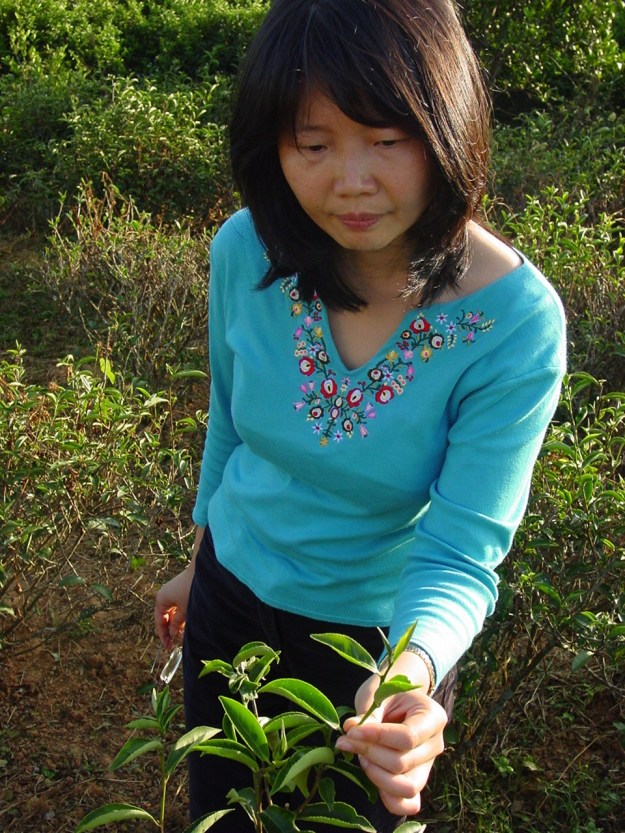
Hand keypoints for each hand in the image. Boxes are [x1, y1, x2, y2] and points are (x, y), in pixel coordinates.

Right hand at [154, 566, 193, 649]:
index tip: (169, 647)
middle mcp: (164, 596)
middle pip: (166, 617)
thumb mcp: (184, 610)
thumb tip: (173, 633)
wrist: (202, 570)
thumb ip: (177, 623)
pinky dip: (183, 615)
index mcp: (161, 600)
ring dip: (178, 623)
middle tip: (177, 642)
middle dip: (172, 630)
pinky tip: (189, 622)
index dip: (164, 636)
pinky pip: (179, 606)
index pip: (159, 622)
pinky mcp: (181, 590)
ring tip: (185, 633)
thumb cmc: (191, 589)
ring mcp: (173, 592)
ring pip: (173, 613)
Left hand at [335, 653, 446, 816]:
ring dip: (375, 774)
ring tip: (360, 755)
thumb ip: (367, 714)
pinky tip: (372, 776)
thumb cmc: (389, 690)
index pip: (407, 737)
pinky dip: (389, 798)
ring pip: (405, 786)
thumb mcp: (379, 694)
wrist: (399, 697)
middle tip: (346, 740)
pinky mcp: (417, 780)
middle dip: (369, 753)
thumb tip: (350, 729)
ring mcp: (428, 765)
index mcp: (433, 717)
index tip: (351, 731)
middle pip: (402, 763)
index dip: (377, 737)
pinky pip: (408, 803)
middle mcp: (436, 744)